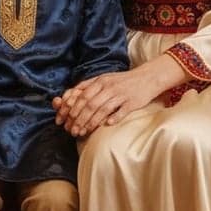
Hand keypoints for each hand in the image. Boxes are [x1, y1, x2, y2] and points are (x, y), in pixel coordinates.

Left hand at [54, 57, 187, 136]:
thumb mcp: (104, 79)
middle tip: (71, 131)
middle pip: (89, 104)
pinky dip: (113, 118)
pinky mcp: (132, 102)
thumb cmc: (122, 81)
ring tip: (83, 132)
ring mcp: (121, 94)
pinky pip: (121, 112)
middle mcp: (109, 87)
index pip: (81, 96)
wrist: (147, 78)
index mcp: (100, 81)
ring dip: (91, 123)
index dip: (70, 109)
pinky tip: (106, 125)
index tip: (63, 120)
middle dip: (78, 119)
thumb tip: (70, 96)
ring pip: (102, 109)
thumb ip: (88, 87)